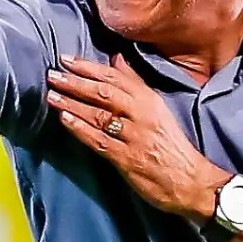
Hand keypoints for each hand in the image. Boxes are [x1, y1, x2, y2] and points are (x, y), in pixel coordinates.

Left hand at [46, 54, 229, 217]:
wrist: (191, 181)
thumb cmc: (172, 146)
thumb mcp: (158, 110)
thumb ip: (136, 84)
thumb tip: (117, 59)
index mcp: (150, 101)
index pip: (116, 78)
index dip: (89, 67)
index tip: (67, 59)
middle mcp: (142, 116)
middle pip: (104, 93)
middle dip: (76, 82)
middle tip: (52, 74)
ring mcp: (134, 137)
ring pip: (99, 115)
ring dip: (72, 103)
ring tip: (51, 94)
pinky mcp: (127, 159)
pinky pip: (100, 141)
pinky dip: (81, 129)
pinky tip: (65, 119)